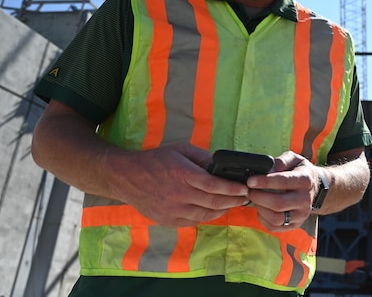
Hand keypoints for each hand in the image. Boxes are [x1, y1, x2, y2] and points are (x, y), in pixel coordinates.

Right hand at [111, 143, 250, 226]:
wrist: (127, 177)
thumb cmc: (156, 160)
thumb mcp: (181, 150)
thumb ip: (202, 157)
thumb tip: (220, 165)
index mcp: (183, 174)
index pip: (214, 185)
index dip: (232, 189)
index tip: (244, 188)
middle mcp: (178, 194)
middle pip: (213, 202)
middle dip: (233, 201)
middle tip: (245, 198)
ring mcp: (172, 210)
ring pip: (205, 215)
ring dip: (223, 211)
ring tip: (233, 204)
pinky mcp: (168, 220)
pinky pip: (193, 221)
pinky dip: (207, 217)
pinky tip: (215, 211)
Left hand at [245, 151, 318, 230]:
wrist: (315, 188)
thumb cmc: (300, 171)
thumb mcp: (294, 159)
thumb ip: (282, 161)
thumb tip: (269, 168)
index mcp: (305, 180)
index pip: (283, 182)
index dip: (265, 182)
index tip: (251, 181)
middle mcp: (305, 199)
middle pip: (278, 203)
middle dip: (259, 197)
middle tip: (249, 190)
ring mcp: (301, 214)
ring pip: (276, 218)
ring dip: (260, 209)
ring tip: (255, 199)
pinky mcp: (295, 224)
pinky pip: (274, 227)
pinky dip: (263, 218)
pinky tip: (261, 208)